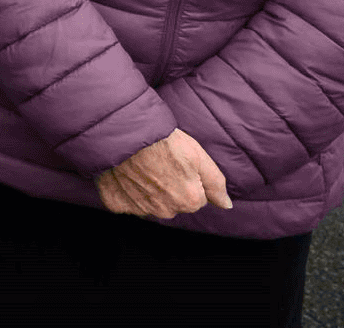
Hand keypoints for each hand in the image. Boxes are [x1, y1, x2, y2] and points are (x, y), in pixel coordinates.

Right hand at [96, 130, 231, 218]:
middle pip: (174, 202)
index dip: (188, 179)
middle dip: (169, 187)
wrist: (123, 132)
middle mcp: (166, 210)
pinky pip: (126, 202)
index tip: (177, 163)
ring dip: (148, 190)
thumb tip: (226, 204)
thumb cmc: (163, 140)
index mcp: (189, 200)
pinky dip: (126, 191)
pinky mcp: (117, 203)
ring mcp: (141, 209)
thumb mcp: (198, 155)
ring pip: (151, 203)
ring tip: (141, 166)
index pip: (197, 197)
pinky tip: (125, 174)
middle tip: (159, 163)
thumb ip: (215, 183)